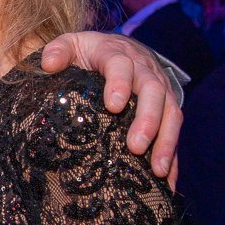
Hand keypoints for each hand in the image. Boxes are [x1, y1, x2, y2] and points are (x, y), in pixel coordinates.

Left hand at [40, 32, 181, 180]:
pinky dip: (173, 154)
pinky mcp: (167, 107)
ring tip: (158, 170)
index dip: (119, 83)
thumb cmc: (89, 53)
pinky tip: (168, 180)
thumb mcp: (71, 45)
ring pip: (171, 112)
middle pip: (153, 91)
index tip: (113, 106)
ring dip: (166, 141)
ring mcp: (160, 89)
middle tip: (136, 146)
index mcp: (117, 54)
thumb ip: (58, 51)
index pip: (121, 65)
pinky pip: (175, 131)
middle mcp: (144, 69)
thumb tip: (49, 64)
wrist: (121, 48)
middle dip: (147, 119)